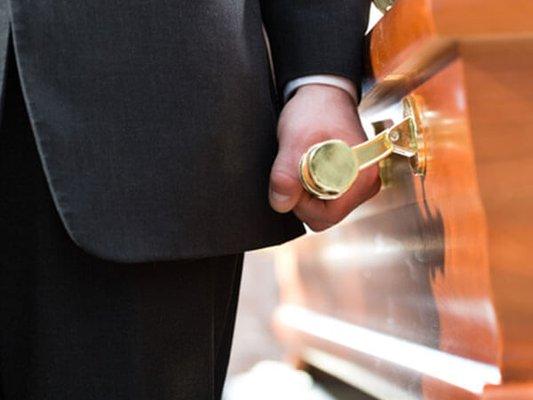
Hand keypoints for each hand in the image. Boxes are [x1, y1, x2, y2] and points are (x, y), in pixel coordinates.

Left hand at [269, 84, 380, 230]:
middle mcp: (366, 184)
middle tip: (295, 171)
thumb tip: (282, 203)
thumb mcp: (294, 141)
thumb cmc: (315, 111)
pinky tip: (309, 169)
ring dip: (307, 194)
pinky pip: (327, 200)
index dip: (302, 204)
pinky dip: (313, 190)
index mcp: (361, 177)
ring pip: (325, 210)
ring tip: (303, 166)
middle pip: (326, 216)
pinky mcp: (351, 182)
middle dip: (304, 201)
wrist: (323, 94)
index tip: (292, 181)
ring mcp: (360, 185)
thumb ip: (285, 175)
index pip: (327, 216)